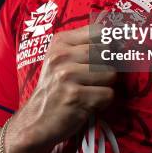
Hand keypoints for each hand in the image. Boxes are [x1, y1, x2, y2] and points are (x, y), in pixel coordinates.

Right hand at [11, 25, 115, 151]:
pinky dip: (103, 102)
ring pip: (110, 74)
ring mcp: (67, 76)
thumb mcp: (61, 59)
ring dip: (105, 86)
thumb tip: (116, 38)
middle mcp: (62, 56)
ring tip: (89, 92)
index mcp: (60, 43)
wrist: (35, 121)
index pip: (97, 32)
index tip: (108, 53)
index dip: (108, 43)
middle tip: (94, 80)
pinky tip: (88, 103)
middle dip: (107, 68)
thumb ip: (83, 45)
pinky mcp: (74, 97)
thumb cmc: (54, 88)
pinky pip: (107, 94)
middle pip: (106, 53)